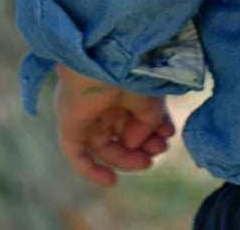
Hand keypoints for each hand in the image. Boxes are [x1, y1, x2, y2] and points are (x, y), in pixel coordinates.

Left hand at [53, 64, 175, 186]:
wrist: (107, 59)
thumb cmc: (131, 72)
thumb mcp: (150, 99)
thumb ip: (147, 124)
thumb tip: (135, 144)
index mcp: (122, 90)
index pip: (135, 117)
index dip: (154, 129)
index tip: (169, 134)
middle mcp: (103, 103)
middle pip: (122, 134)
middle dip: (142, 145)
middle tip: (160, 150)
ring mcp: (86, 116)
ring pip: (105, 146)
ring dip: (126, 158)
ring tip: (146, 161)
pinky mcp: (71, 126)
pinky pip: (78, 155)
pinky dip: (92, 170)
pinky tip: (111, 181)